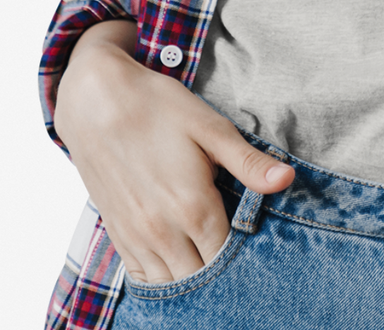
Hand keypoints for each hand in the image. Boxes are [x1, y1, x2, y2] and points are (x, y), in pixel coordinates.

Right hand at [52, 20, 294, 283]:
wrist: (96, 101)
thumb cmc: (158, 107)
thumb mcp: (210, 127)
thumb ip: (248, 162)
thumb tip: (287, 180)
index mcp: (192, 207)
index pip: (227, 258)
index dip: (245, 258)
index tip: (258, 247)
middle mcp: (162, 231)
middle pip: (200, 278)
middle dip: (221, 273)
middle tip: (237, 255)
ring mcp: (136, 236)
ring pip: (170, 284)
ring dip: (192, 278)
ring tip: (210, 260)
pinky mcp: (117, 233)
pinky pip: (142, 276)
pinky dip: (162, 277)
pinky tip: (176, 263)